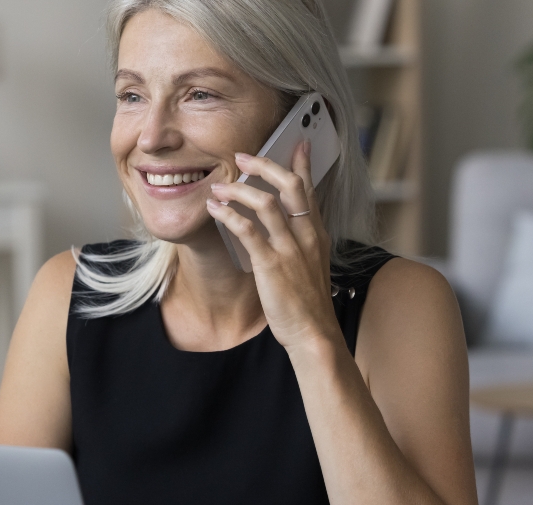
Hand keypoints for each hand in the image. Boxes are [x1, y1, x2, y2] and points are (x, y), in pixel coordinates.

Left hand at [204, 141, 339, 352]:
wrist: (314, 334)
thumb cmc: (308, 304)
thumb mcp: (310, 266)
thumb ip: (300, 243)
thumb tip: (283, 227)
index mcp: (316, 234)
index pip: (310, 189)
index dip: (303, 164)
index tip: (298, 143)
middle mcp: (307, 236)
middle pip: (290, 185)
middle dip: (265, 164)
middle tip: (242, 155)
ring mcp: (290, 249)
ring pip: (266, 203)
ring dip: (239, 188)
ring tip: (218, 185)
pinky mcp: (272, 265)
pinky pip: (248, 230)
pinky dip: (229, 215)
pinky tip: (215, 210)